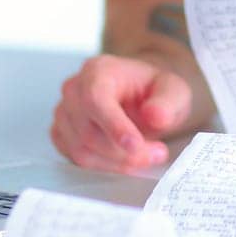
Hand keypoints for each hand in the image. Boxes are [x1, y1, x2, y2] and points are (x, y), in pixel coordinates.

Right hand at [50, 55, 194, 173]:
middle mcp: (74, 89)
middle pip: (88, 131)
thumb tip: (155, 116)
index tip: (136, 145)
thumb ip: (167, 101)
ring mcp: (64, 113)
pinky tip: (126, 160)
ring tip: (147, 157)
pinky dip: (104, 166)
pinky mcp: (62, 134)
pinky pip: (76, 159)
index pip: (95, 99)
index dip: (114, 126)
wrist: (142, 97)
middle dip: (124, 152)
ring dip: (117, 163)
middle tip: (156, 154)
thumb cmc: (152, 90)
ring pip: (81, 150)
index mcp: (98, 70)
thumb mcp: (173, 90)